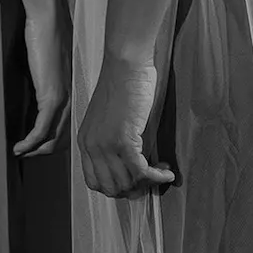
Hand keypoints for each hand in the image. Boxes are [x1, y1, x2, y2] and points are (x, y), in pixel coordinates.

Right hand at [15, 1, 70, 156]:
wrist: (48, 19)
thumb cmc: (45, 36)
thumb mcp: (47, 65)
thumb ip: (45, 82)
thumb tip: (35, 94)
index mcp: (73, 91)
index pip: (69, 127)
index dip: (54, 142)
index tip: (37, 148)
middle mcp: (72, 98)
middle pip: (63, 138)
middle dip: (44, 151)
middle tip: (26, 155)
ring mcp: (63, 98)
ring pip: (53, 138)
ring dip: (35, 151)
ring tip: (21, 153)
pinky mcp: (51, 95)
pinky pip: (41, 129)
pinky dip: (30, 142)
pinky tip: (19, 147)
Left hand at [76, 53, 175, 199]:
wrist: (125, 63)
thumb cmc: (122, 84)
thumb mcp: (107, 118)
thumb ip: (110, 140)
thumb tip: (129, 163)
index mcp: (85, 142)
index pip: (95, 182)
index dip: (117, 188)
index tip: (134, 182)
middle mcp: (92, 147)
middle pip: (111, 187)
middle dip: (134, 189)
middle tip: (151, 179)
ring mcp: (106, 145)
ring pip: (127, 182)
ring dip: (148, 182)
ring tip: (162, 171)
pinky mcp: (124, 140)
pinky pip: (142, 171)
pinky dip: (157, 176)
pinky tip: (168, 171)